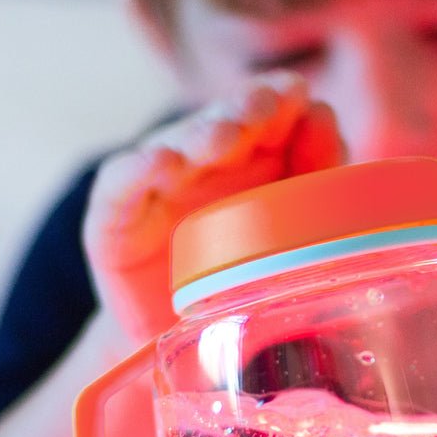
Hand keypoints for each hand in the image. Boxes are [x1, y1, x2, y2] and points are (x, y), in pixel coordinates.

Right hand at [83, 74, 345, 345]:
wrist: (183, 344)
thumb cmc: (243, 281)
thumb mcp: (291, 233)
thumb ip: (313, 175)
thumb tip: (324, 115)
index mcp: (248, 159)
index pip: (263, 113)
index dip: (277, 97)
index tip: (297, 92)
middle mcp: (201, 164)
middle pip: (220, 123)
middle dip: (242, 109)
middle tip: (263, 104)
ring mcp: (155, 188)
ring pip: (172, 149)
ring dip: (197, 135)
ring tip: (222, 133)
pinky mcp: (112, 222)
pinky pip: (120, 189)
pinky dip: (138, 171)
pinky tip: (159, 161)